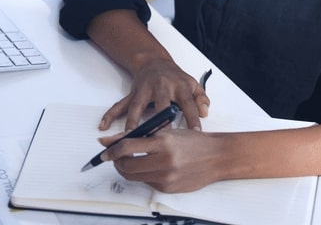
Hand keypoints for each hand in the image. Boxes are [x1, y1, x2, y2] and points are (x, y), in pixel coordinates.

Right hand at [99, 58, 209, 131]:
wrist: (155, 62)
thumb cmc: (176, 78)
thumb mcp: (193, 84)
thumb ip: (201, 99)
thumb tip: (205, 113)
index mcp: (179, 86)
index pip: (188, 103)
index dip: (193, 118)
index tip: (196, 133)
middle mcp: (161, 87)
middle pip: (160, 104)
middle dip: (161, 121)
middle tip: (161, 139)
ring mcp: (144, 91)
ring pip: (137, 107)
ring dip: (133, 122)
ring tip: (130, 137)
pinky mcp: (132, 94)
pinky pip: (120, 105)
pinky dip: (110, 115)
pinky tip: (104, 126)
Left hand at [99, 127, 225, 192]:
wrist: (216, 156)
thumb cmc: (193, 141)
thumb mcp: (167, 131)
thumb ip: (140, 135)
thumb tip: (113, 139)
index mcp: (163, 142)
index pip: (127, 147)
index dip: (111, 149)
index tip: (104, 150)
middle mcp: (164, 161)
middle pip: (126, 166)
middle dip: (116, 161)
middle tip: (115, 156)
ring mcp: (166, 178)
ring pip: (133, 177)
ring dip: (126, 169)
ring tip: (130, 161)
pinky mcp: (167, 189)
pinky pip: (146, 183)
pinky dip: (143, 175)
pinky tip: (151, 167)